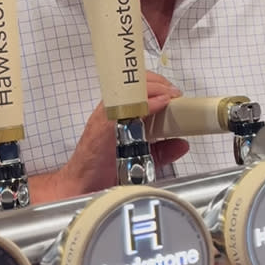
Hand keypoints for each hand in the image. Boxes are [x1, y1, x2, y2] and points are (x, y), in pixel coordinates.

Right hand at [56, 71, 188, 196]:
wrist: (81, 183)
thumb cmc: (102, 168)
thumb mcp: (138, 156)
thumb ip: (161, 150)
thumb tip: (182, 144)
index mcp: (116, 114)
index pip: (135, 87)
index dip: (156, 83)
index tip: (172, 91)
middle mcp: (110, 111)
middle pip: (133, 84)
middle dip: (158, 82)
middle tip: (174, 92)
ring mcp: (107, 117)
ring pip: (130, 90)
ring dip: (153, 88)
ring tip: (170, 94)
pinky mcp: (106, 127)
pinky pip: (127, 109)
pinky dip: (146, 103)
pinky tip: (160, 104)